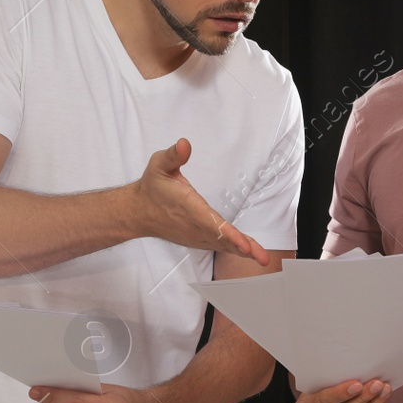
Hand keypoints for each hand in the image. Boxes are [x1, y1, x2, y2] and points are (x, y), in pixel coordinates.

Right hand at [131, 138, 270, 264]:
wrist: (139, 212)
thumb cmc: (153, 186)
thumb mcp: (159, 164)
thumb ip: (173, 155)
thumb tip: (184, 144)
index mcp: (189, 207)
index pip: (211, 223)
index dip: (229, 235)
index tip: (244, 245)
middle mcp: (194, 226)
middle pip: (222, 239)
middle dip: (243, 247)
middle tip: (262, 258)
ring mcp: (196, 236)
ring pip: (223, 245)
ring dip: (243, 251)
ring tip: (262, 258)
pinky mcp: (198, 240)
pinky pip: (220, 246)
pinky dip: (235, 250)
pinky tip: (250, 253)